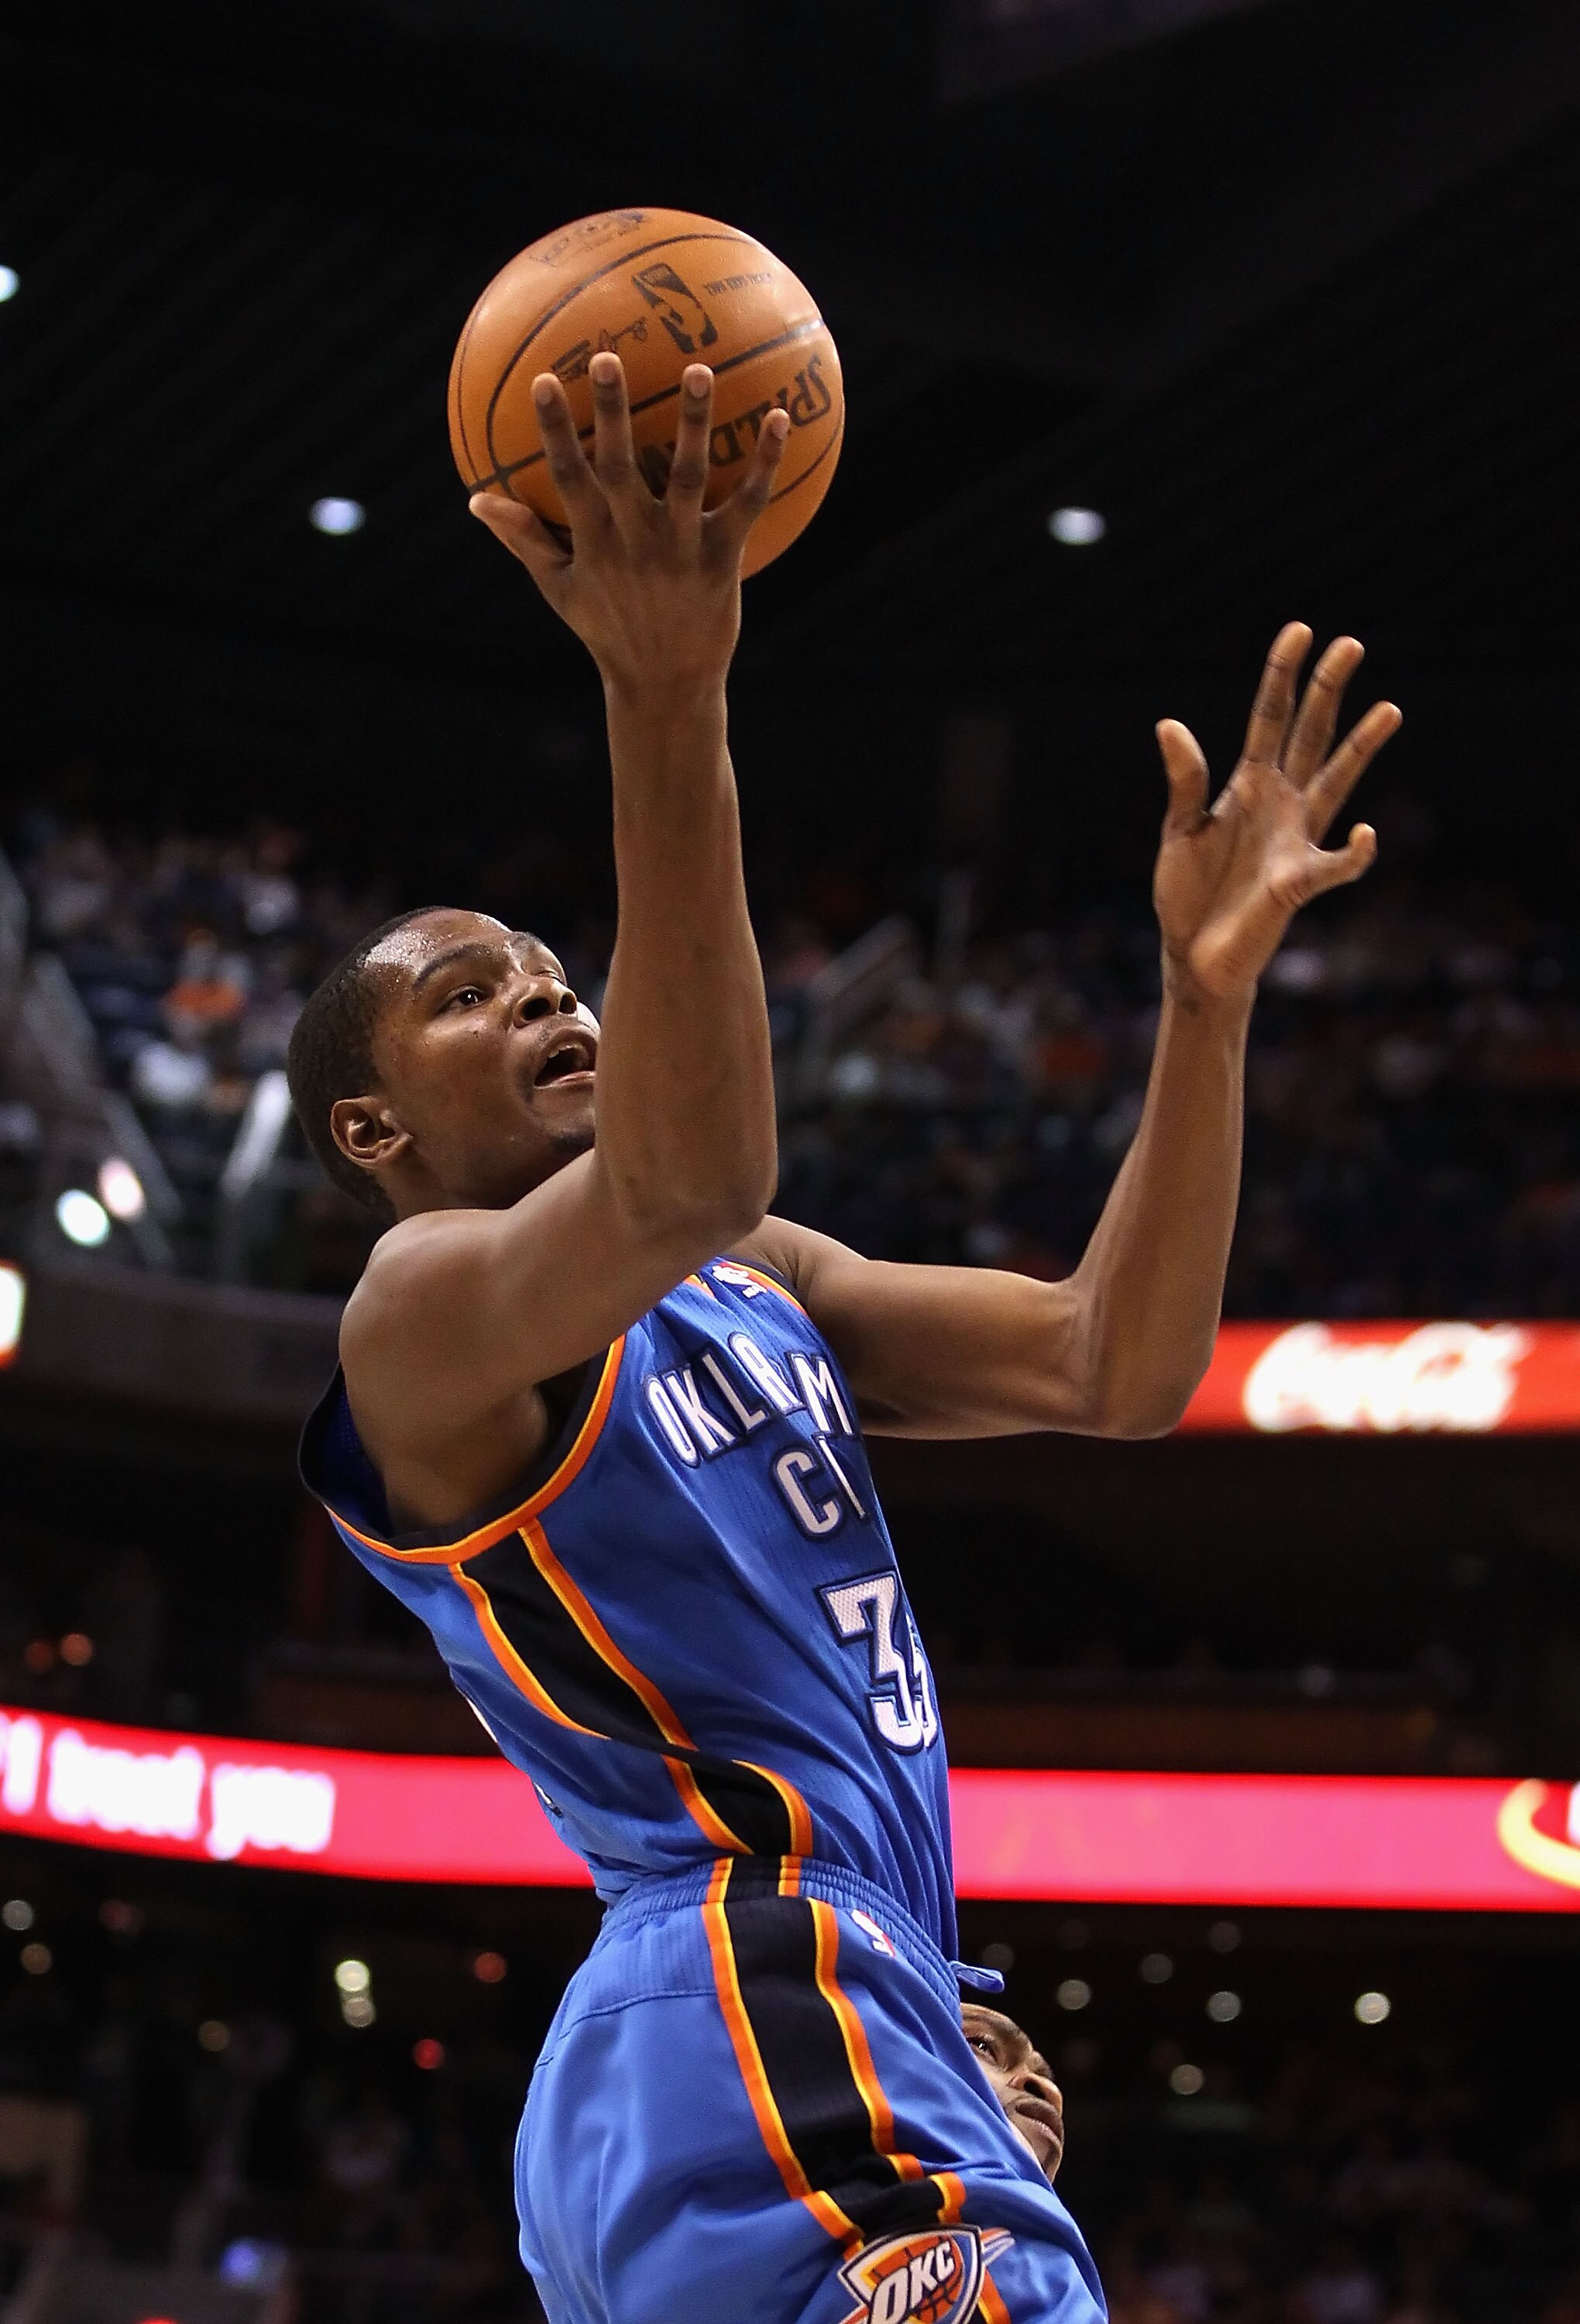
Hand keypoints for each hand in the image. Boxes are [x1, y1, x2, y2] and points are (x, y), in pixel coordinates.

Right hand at [468, 354, 787, 698]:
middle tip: (606, 356)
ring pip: (685, 477)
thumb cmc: (609, 632)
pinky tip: (779, 417)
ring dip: (693, 423)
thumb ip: (522, 540)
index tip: (544, 380)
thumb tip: (476, 499)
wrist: (665, 686)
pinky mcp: (723, 559)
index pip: (568, 480)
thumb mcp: (559, 589)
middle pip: (620, 469)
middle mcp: (635, 543)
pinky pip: (747, 504)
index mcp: (593, 545)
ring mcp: (681, 550)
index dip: (555, 432)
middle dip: (612, 414)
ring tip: (698, 368)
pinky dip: (764, 463)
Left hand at [1152, 623, 1400, 1004]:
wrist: (1193, 955)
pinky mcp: (1298, 883)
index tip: (1300, 630)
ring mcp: (1295, 839)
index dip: (1282, 675)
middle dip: (1328, 690)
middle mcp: (1281, 804)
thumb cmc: (1188, 893)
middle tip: (1350, 643)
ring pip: (1336, 782)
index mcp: (1249, 785)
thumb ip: (1185, 780)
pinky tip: (1366, 835)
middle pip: (1310, 734)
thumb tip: (1170, 724)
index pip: (1270, 718)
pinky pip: (1335, 865)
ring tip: (1390, 709)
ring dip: (1360, 748)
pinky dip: (1353, 853)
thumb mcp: (1180, 830)